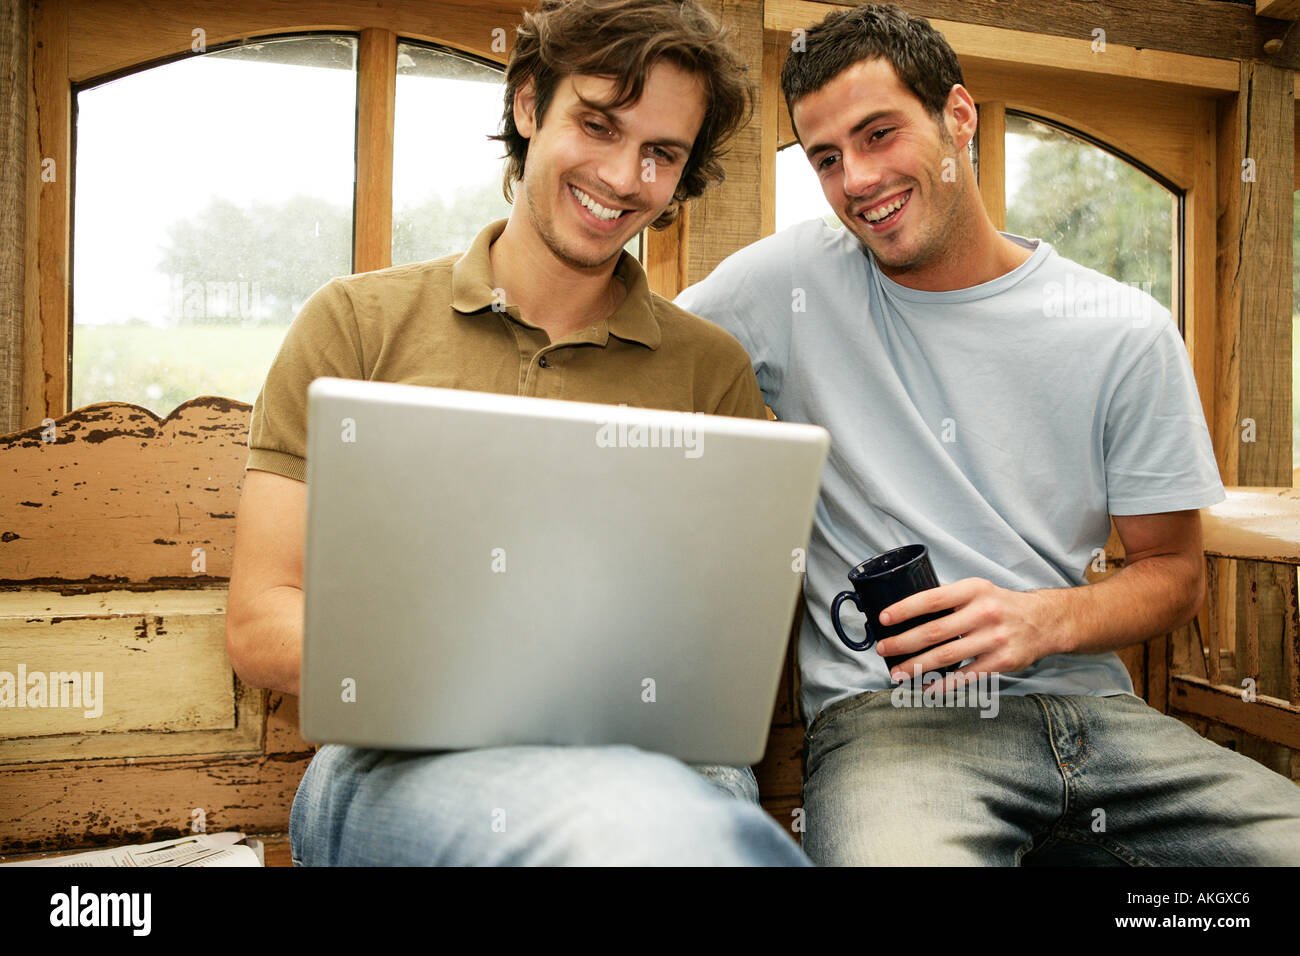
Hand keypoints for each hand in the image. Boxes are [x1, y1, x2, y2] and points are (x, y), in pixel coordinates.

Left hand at [875, 578, 1064, 690]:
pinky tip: (926, 688)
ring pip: (946, 656)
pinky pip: (966, 676)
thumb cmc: (1001, 605)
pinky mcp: (1003, 661)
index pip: (932, 599)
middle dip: (903, 642)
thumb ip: (949, 598)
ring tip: (897, 671)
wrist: (1045, 621)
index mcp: (974, 590)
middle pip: (934, 631)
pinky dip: (943, 684)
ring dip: (916, 666)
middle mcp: (984, 612)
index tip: (883, 619)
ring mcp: (994, 638)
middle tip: (882, 649)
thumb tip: (907, 610)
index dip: (905, 609)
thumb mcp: (978, 590)